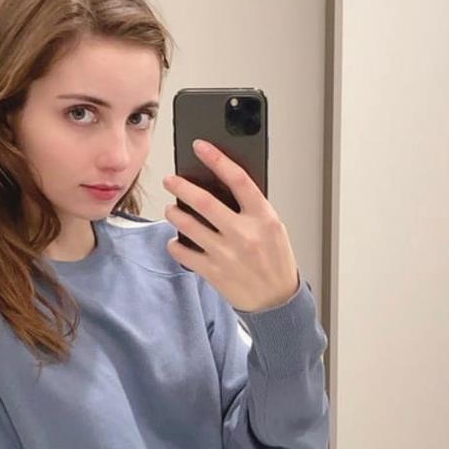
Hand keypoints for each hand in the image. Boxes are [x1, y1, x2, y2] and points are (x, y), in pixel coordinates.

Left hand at [163, 140, 299, 312]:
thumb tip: (220, 188)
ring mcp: (227, 254)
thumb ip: (251, 210)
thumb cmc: (276, 262)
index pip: (238, 179)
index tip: (201, 147)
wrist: (277, 301)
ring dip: (174, 214)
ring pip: (188, 225)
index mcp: (263, 218)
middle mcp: (244, 234)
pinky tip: (175, 241)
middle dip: (181, 186)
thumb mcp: (273, 229)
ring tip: (171, 210)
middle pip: (204, 201)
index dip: (217, 158)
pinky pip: (183, 253)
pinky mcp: (214, 272)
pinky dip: (175, 244)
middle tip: (170, 180)